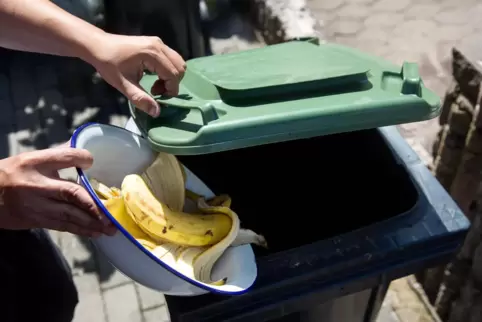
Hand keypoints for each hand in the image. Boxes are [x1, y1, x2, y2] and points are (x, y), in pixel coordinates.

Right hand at [0, 147, 115, 236]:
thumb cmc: (10, 175)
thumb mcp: (29, 159)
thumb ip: (56, 156)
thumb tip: (85, 152)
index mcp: (34, 163)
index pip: (63, 156)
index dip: (80, 158)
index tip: (91, 161)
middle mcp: (36, 184)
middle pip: (70, 192)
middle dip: (94, 204)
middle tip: (112, 211)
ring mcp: (36, 204)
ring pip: (69, 214)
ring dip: (92, 222)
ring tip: (110, 228)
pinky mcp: (35, 220)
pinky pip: (62, 225)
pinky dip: (80, 230)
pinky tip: (95, 233)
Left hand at [90, 34, 185, 117]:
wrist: (98, 46)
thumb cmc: (109, 64)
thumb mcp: (123, 85)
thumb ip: (141, 99)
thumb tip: (156, 112)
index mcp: (152, 53)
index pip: (174, 74)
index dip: (170, 90)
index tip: (157, 97)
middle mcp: (159, 45)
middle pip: (180, 67)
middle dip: (172, 83)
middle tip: (156, 92)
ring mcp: (158, 43)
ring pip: (178, 63)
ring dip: (171, 77)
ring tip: (155, 85)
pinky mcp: (156, 44)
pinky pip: (171, 59)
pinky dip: (168, 70)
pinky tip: (154, 76)